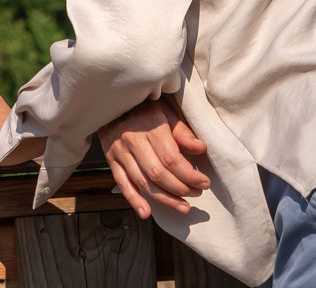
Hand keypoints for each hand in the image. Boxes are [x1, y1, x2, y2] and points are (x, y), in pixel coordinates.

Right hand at [98, 98, 209, 218]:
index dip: (189, 175)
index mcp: (150, 126)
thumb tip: (200, 148)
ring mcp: (120, 151)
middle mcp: (133, 140)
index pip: (171, 159)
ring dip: (164, 199)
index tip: (204, 182)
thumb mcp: (166, 112)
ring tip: (183, 207)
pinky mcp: (111, 159)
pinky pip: (122, 183)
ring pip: (143, 182)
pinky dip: (134, 200)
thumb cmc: (144, 108)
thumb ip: (182, 131)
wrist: (112, 103)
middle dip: (180, 188)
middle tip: (196, 193)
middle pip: (157, 173)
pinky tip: (146, 212)